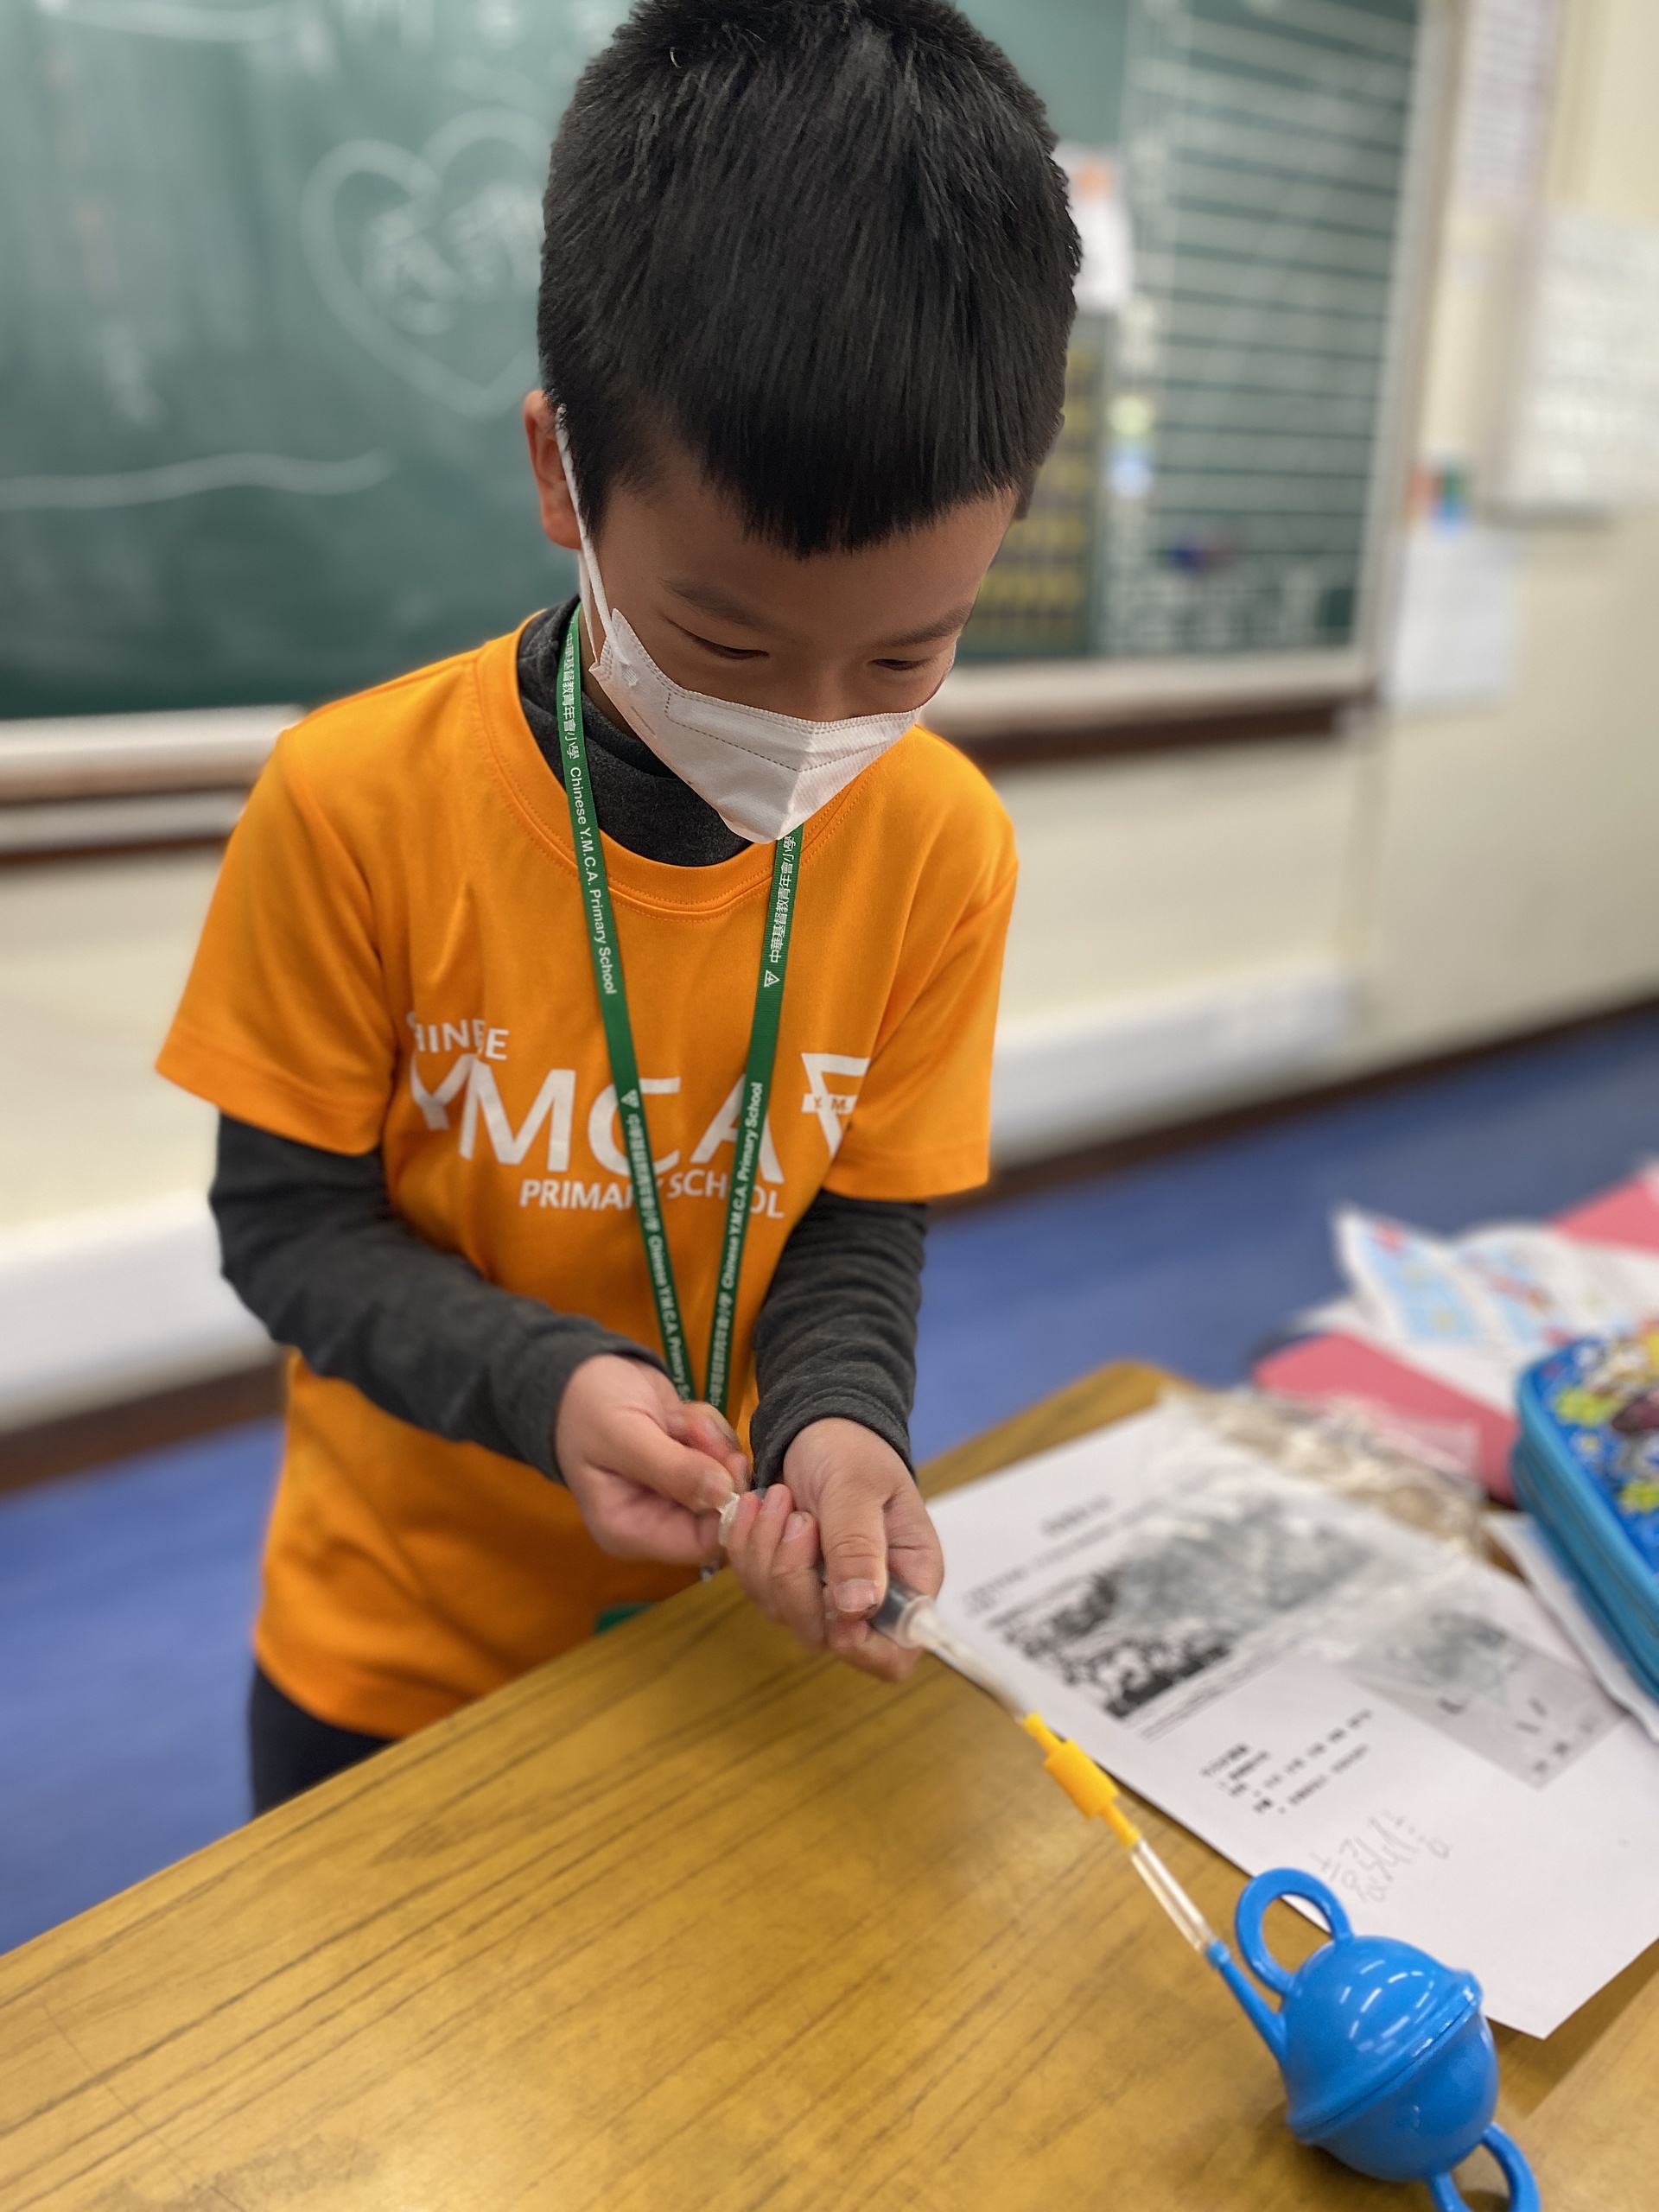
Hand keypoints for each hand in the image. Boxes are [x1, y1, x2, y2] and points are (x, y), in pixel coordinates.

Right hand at [555, 1355, 748, 1564]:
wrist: (581, 1373)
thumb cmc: (587, 1406)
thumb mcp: (623, 1435)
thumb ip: (671, 1467)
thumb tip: (724, 1494)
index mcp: (630, 1530)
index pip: (700, 1545)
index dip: (725, 1510)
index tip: (730, 1464)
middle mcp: (656, 1519)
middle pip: (720, 1510)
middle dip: (717, 1463)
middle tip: (694, 1428)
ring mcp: (675, 1492)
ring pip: (727, 1477)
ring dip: (712, 1440)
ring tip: (676, 1418)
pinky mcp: (689, 1465)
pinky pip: (723, 1454)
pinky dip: (710, 1429)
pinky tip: (678, 1415)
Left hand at [723, 1418, 942, 1680]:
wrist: (816, 1424)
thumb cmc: (852, 1450)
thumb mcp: (858, 1487)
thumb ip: (858, 1545)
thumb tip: (857, 1610)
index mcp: (907, 1579)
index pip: (894, 1654)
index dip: (862, 1648)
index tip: (831, 1606)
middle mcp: (867, 1596)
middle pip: (826, 1637)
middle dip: (796, 1579)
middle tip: (798, 1518)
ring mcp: (822, 1591)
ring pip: (780, 1610)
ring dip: (766, 1554)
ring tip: (777, 1497)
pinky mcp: (785, 1577)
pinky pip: (754, 1586)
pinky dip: (745, 1546)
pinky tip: (754, 1505)